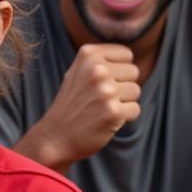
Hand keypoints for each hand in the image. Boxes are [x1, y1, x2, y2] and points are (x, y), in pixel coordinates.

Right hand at [43, 44, 140, 162]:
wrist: (55, 136)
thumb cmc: (71, 103)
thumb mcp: (78, 71)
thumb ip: (101, 60)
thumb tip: (131, 56)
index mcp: (88, 54)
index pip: (126, 55)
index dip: (118, 70)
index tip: (99, 82)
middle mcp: (96, 69)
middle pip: (133, 72)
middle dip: (121, 86)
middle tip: (99, 98)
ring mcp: (105, 91)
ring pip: (135, 91)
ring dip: (123, 102)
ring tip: (101, 108)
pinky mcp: (113, 112)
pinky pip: (135, 109)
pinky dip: (124, 118)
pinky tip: (105, 120)